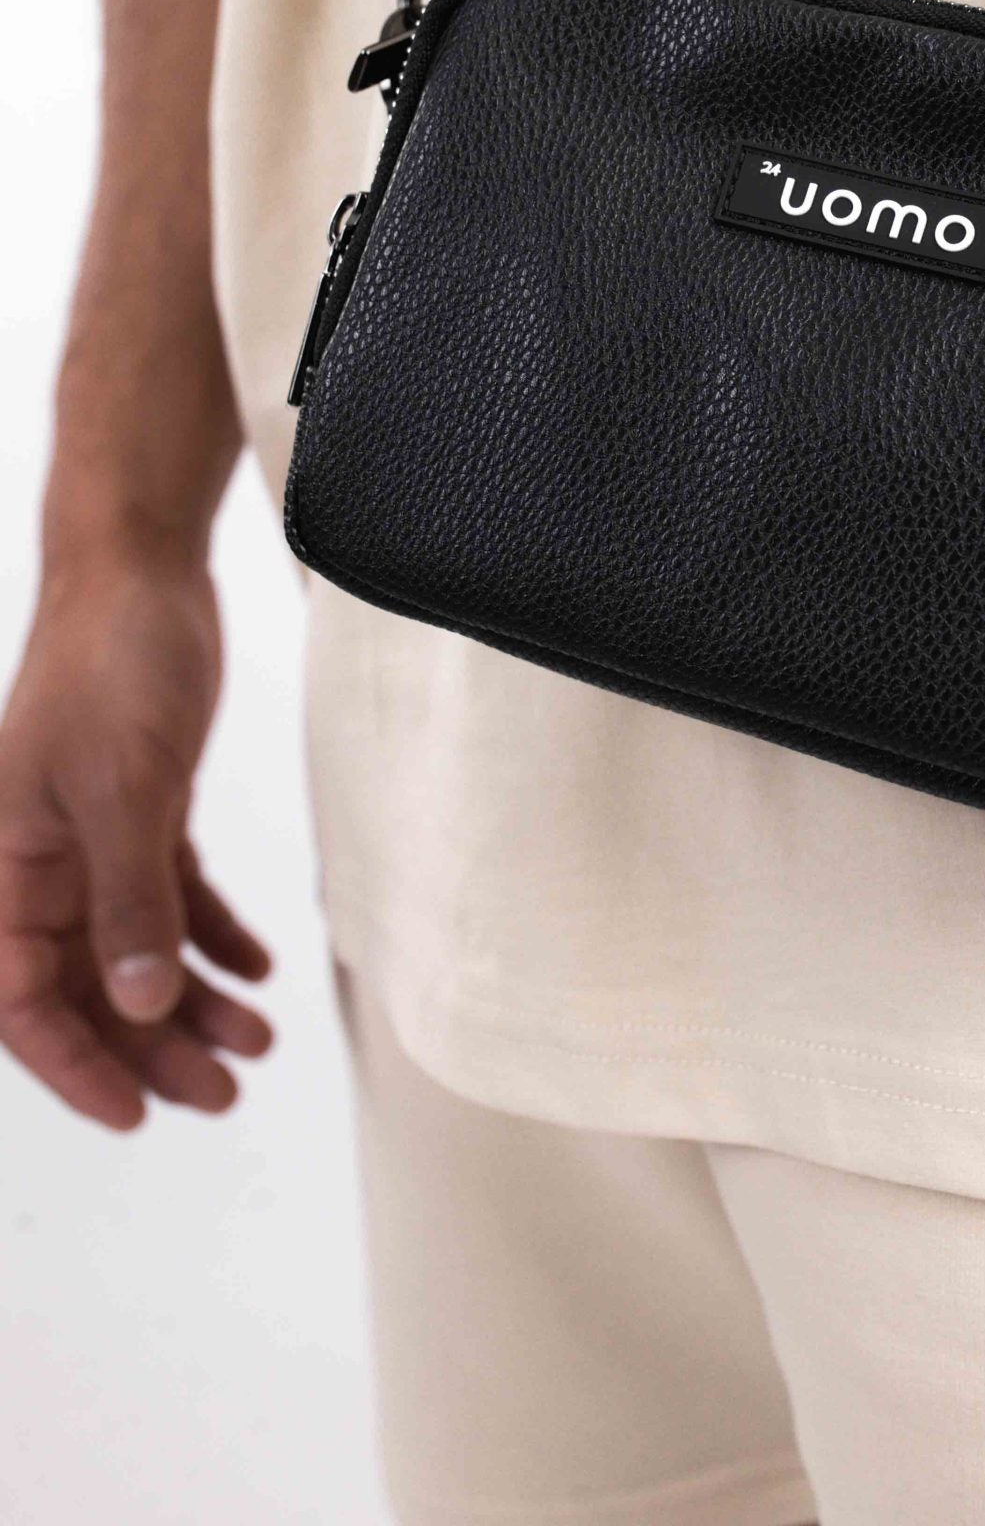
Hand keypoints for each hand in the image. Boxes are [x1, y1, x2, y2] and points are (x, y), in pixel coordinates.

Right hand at [0, 552, 271, 1129]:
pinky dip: (210, 939)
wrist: (139, 571)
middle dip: (151, 1050)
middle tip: (227, 1092)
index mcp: (5, 866)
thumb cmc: (112, 665)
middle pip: (87, 989)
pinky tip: (256, 971)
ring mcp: (88, 839)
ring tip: (257, 1043)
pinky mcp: (139, 810)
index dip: (76, 1066)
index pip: (22, 999)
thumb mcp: (124, 788)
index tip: (139, 1114)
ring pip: (134, 951)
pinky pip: (167, 899)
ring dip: (191, 1003)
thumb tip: (141, 1006)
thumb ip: (129, 901)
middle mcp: (37, 864)